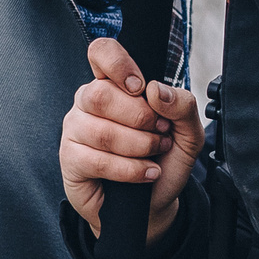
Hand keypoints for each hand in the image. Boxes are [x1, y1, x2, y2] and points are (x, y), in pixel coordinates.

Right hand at [60, 37, 205, 244]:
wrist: (153, 205)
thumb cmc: (164, 161)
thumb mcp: (187, 132)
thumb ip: (182, 105)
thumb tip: (155, 90)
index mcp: (114, 84)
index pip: (101, 52)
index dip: (118, 63)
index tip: (140, 86)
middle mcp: (89, 101)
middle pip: (102, 93)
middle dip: (141, 118)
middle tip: (160, 133)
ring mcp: (75, 129)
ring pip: (103, 130)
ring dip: (140, 147)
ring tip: (154, 154)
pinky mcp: (70, 159)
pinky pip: (98, 159)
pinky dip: (131, 170)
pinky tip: (145, 173)